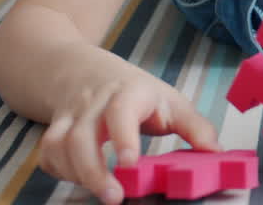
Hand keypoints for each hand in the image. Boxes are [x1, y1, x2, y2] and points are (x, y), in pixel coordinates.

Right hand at [37, 51, 219, 204]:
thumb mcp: (171, 101)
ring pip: (59, 145)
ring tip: (102, 192)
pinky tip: (78, 179)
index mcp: (128, 93)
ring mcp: (71, 116)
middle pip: (82, 136)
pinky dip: (58, 170)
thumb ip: (195, 127)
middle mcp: (95, 103)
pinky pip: (46, 153)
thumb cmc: (135, 91)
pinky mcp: (54, 129)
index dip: (123, 136)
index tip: (131, 162)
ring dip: (75, 173)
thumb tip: (216, 152)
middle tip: (114, 196)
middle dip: (93, 170)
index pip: (121, 111)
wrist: (83, 70)